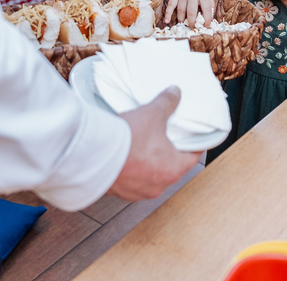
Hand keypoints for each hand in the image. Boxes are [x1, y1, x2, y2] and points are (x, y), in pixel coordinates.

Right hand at [107, 87, 201, 201]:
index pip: (192, 158)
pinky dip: (129, 170)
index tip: (193, 140)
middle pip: (170, 167)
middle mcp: (158, 185)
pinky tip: (123, 157)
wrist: (93, 155)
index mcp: (173, 169)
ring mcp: (138, 192)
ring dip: (146, 164)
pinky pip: (129, 181)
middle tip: (161, 138)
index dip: (193, 146)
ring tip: (139, 146)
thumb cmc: (127, 140)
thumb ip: (167, 102)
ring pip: (149, 175)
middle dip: (166, 153)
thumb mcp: (152, 114)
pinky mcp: (120, 192)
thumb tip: (175, 93)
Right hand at [165, 0, 214, 24]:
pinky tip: (167, 21)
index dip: (207, 19)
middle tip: (193, 27)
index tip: (206, 25)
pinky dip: (168, 14)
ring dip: (182, 19)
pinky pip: (170, 5)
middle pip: (192, 12)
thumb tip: (211, 13)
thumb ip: (210, 1)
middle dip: (192, 22)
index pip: (206, 9)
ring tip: (184, 24)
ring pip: (181, 10)